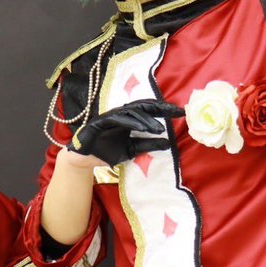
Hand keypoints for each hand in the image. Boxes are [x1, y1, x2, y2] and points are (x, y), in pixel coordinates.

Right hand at [68, 99, 184, 165]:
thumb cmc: (106, 151)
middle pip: (143, 106)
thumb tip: (167, 143)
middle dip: (160, 108)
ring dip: (146, 119)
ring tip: (159, 128)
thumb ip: (147, 145)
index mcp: (130, 119)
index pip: (149, 110)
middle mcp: (121, 114)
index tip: (181, 113)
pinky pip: (117, 119)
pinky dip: (129, 122)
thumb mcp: (132, 150)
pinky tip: (141, 128)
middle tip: (176, 112)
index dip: (164, 110)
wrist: (84, 159)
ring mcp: (110, 116)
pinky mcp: (100, 122)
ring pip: (131, 112)